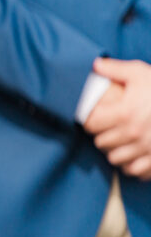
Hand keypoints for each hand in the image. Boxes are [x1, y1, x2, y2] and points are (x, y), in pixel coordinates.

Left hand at [84, 58, 150, 179]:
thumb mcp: (142, 73)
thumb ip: (117, 69)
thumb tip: (96, 65)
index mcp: (125, 113)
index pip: (91, 125)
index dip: (91, 121)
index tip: (96, 119)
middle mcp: (134, 134)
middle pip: (101, 143)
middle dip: (103, 136)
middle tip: (109, 129)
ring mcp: (146, 149)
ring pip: (115, 159)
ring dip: (116, 151)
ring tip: (121, 142)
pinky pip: (134, 171)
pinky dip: (132, 165)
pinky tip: (135, 154)